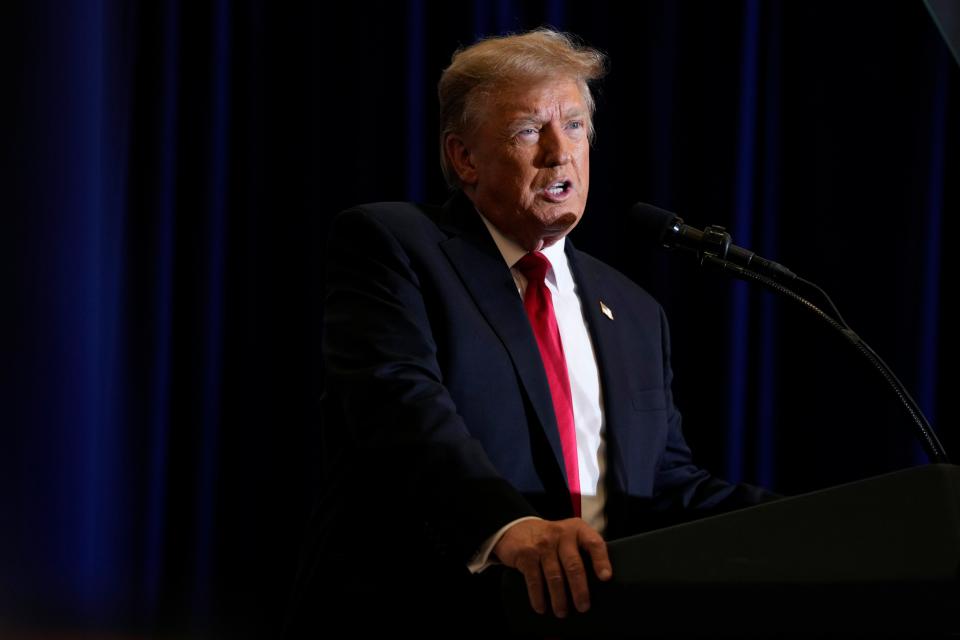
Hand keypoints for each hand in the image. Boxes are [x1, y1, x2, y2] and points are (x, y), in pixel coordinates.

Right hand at [493, 518, 611, 617]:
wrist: (519, 528)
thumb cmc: (552, 538)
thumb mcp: (570, 536)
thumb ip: (583, 551)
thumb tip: (599, 582)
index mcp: (577, 530)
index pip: (593, 543)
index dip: (601, 560)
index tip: (606, 578)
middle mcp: (561, 534)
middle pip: (574, 565)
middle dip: (579, 589)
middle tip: (583, 607)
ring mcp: (543, 544)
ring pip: (554, 576)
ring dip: (559, 598)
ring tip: (562, 612)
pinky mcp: (527, 554)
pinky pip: (534, 580)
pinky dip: (538, 597)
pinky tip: (541, 607)